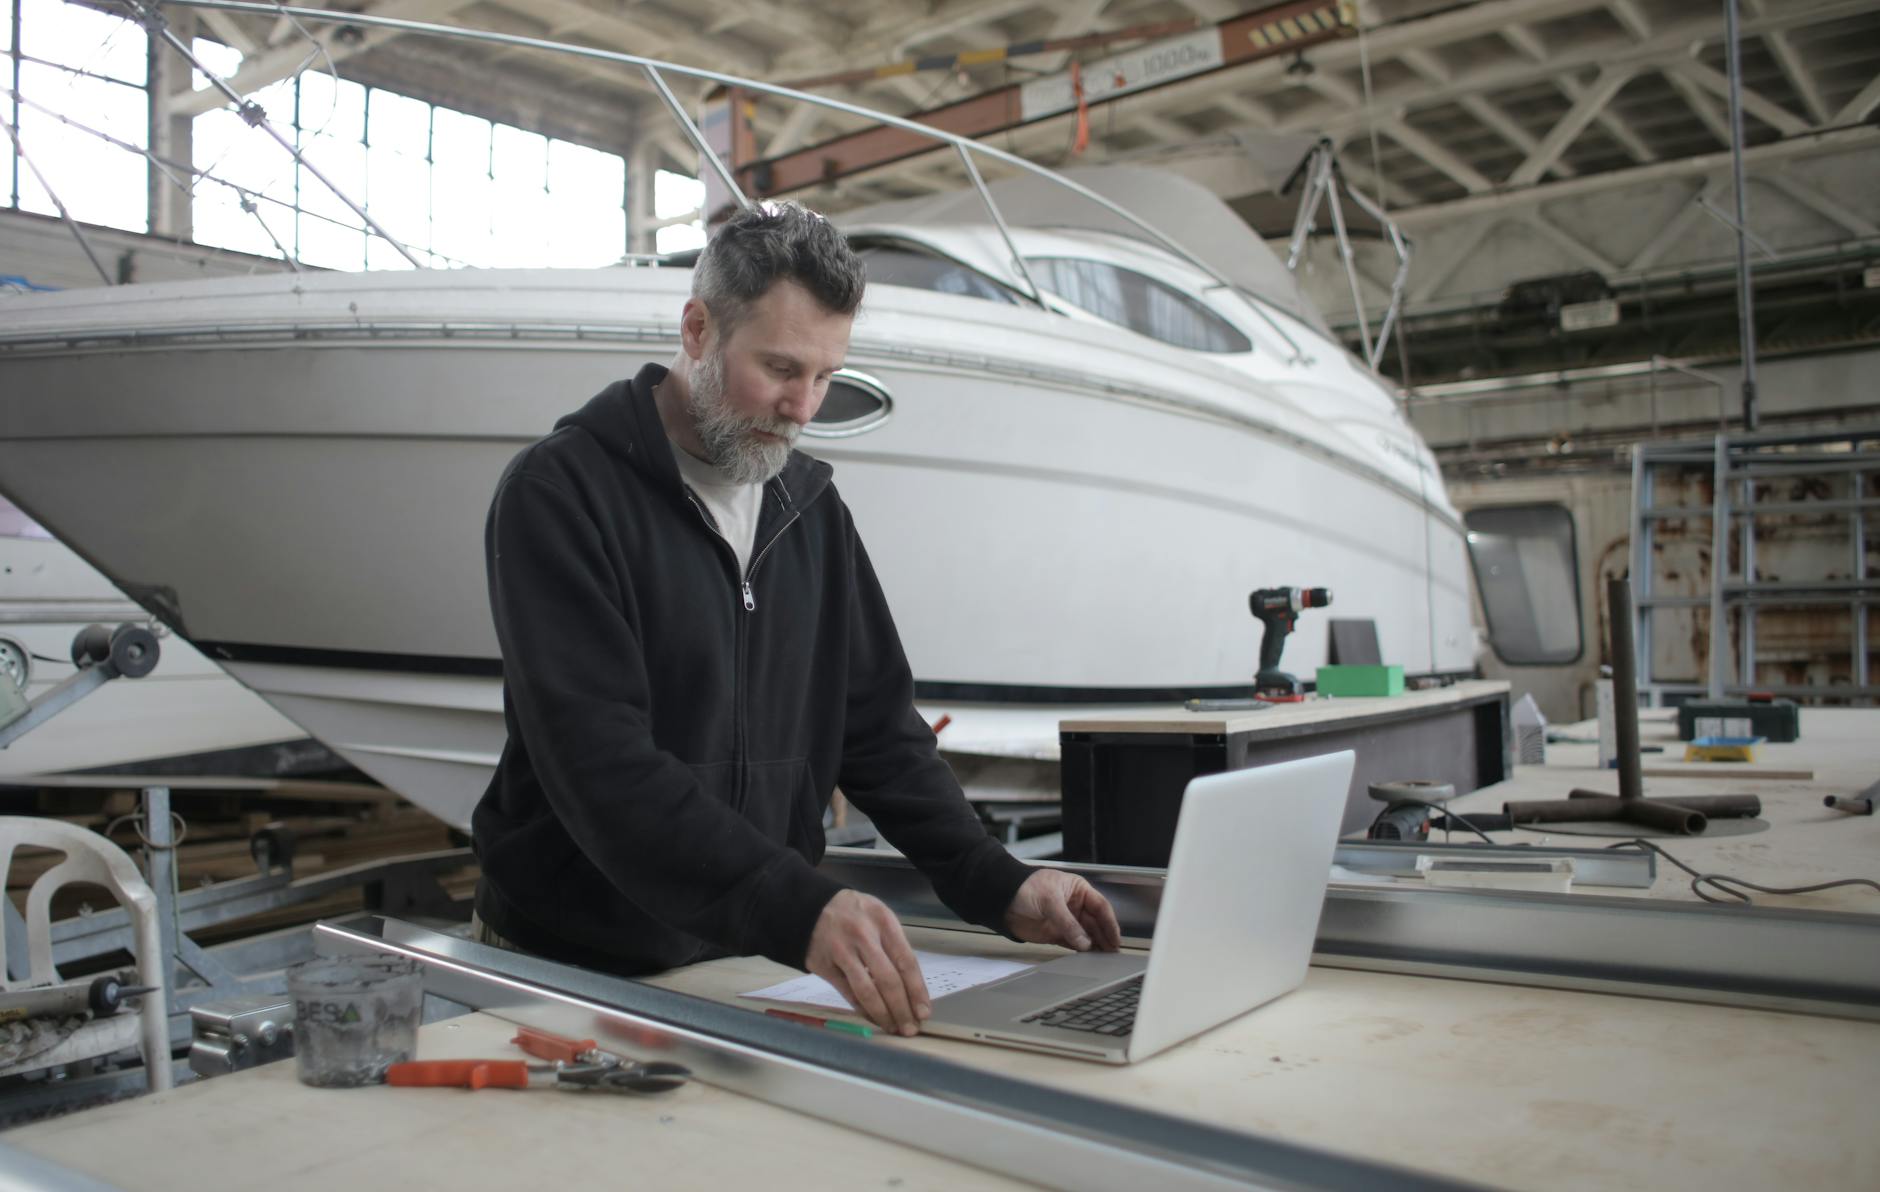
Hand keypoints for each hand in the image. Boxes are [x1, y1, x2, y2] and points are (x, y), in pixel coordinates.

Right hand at [803, 890, 930, 1035]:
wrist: (810, 908)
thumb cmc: (854, 914)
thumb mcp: (879, 917)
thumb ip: (894, 946)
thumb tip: (912, 988)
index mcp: (883, 921)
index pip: (906, 961)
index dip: (917, 991)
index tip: (924, 1012)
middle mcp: (863, 936)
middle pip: (888, 980)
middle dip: (902, 1009)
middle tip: (910, 1028)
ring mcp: (842, 952)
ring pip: (867, 991)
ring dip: (883, 1014)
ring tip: (893, 1028)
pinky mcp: (824, 966)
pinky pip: (848, 993)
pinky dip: (863, 1010)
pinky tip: (874, 1019)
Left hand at [1003, 869, 1122, 951]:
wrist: (1001, 899)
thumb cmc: (1024, 888)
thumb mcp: (1050, 901)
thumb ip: (1068, 923)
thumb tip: (1084, 941)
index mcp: (1078, 890)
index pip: (1100, 906)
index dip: (1110, 923)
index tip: (1115, 938)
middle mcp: (1074, 905)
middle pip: (1095, 923)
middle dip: (1104, 937)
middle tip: (1112, 953)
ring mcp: (1065, 920)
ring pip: (1086, 935)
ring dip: (1094, 946)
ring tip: (1103, 958)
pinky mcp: (1055, 933)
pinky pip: (1072, 943)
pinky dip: (1080, 951)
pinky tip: (1087, 957)